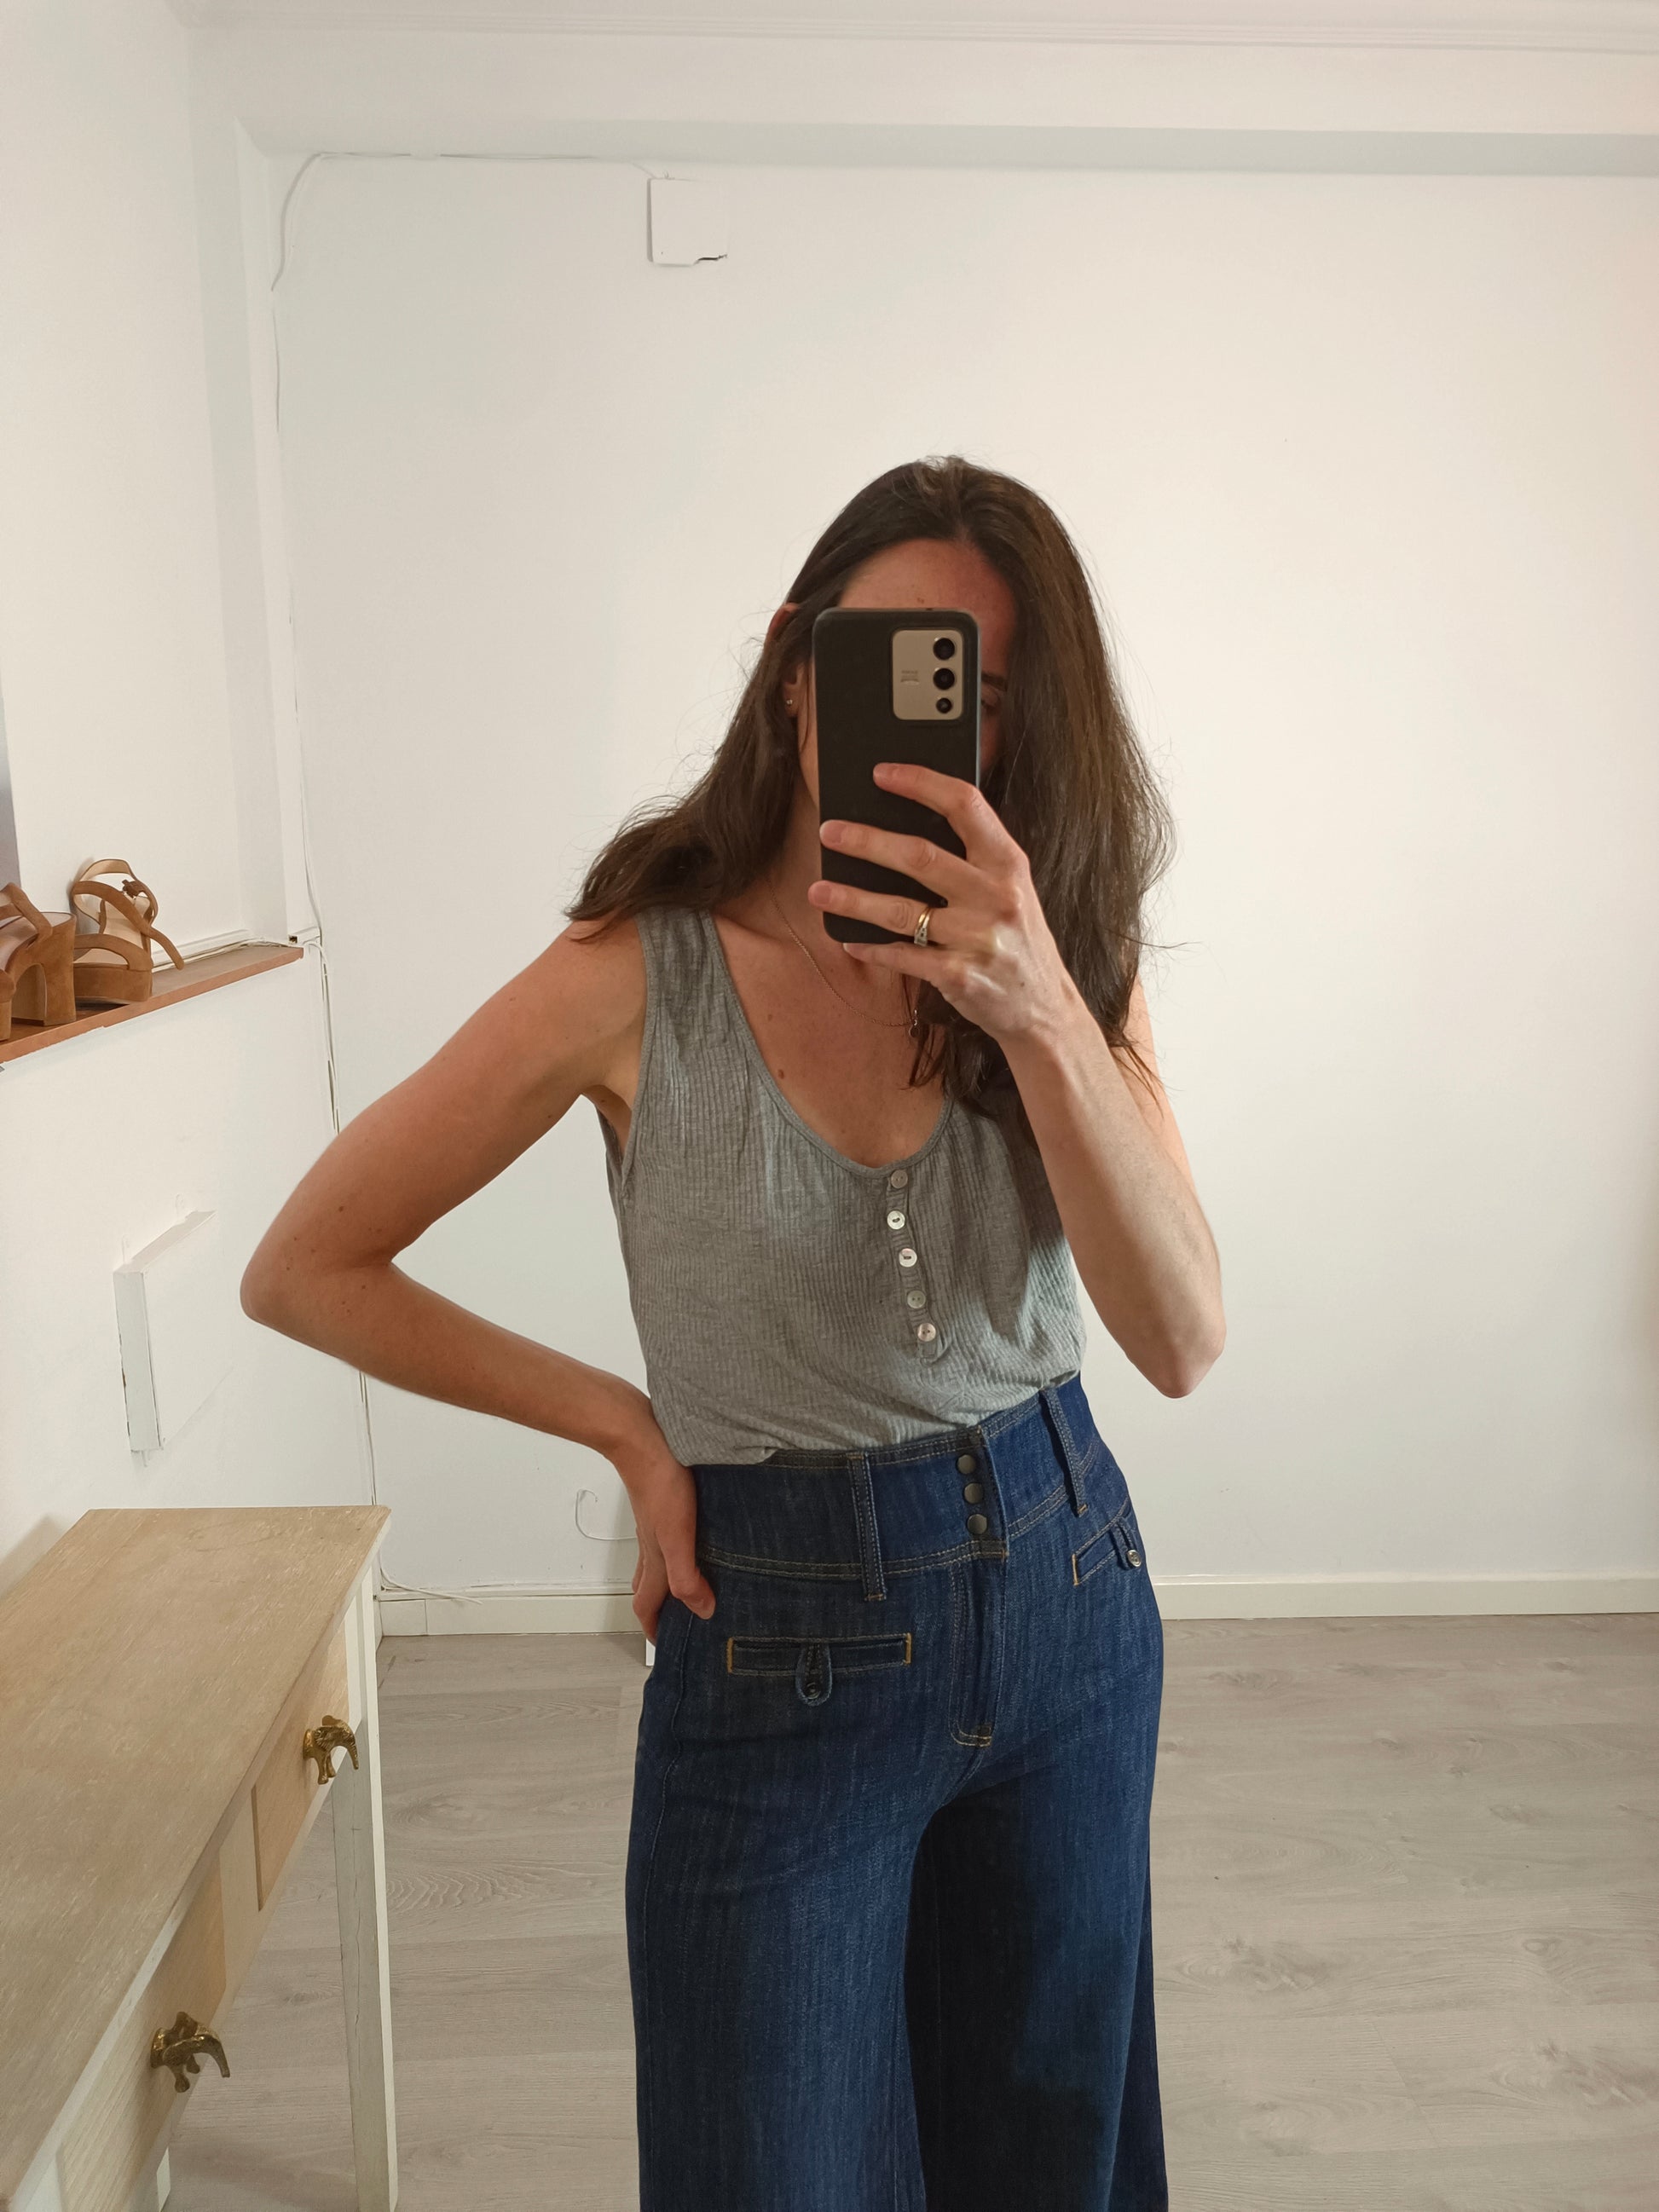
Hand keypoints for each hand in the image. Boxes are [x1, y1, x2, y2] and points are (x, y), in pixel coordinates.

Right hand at [611, 1420, 716, 1645]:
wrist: (643, 1440)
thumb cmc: (662, 1486)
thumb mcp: (678, 1538)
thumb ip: (686, 1577)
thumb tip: (703, 1611)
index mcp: (654, 1560)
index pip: (646, 1604)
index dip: (654, 1628)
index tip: (666, 1645)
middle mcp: (650, 1545)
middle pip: (647, 1586)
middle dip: (660, 1608)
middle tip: (680, 1619)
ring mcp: (654, 1523)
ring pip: (656, 1561)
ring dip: (669, 1578)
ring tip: (694, 1583)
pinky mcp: (662, 1503)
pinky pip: (666, 1535)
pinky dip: (677, 1548)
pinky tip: (697, 1536)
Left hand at [813, 761, 1079, 1047]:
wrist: (1044, 1006)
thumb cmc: (1016, 938)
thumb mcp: (1011, 888)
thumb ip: (973, 858)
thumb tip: (903, 826)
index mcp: (1008, 862)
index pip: (964, 805)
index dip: (921, 782)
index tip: (881, 773)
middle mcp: (996, 895)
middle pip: (921, 855)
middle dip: (867, 841)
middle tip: (828, 832)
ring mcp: (979, 937)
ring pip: (903, 909)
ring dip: (853, 898)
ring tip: (818, 890)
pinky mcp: (961, 976)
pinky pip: (904, 955)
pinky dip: (872, 948)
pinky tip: (849, 939)